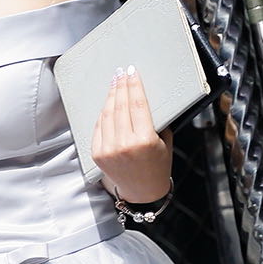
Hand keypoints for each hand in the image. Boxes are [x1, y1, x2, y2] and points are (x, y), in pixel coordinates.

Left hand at [90, 65, 172, 203]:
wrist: (142, 190)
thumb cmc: (158, 166)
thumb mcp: (165, 142)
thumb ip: (157, 122)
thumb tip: (144, 98)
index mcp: (144, 140)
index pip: (137, 105)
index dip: (134, 86)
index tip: (132, 73)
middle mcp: (123, 144)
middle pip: (120, 106)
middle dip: (120, 87)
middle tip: (121, 73)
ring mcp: (108, 149)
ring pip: (107, 115)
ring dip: (111, 97)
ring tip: (114, 84)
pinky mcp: (97, 153)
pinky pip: (99, 127)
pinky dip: (103, 114)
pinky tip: (107, 104)